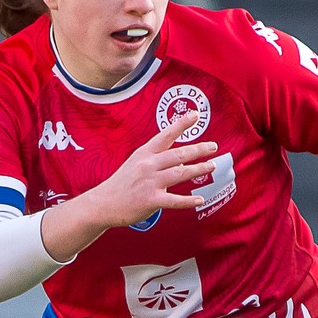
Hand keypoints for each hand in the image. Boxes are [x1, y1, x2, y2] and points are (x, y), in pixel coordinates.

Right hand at [82, 115, 218, 229]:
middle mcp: (148, 165)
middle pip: (179, 154)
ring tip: (212, 166)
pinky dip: (188, 201)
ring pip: (180, 173)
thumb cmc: (122, 184)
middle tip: (213, 146)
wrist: (103, 203)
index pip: (166, 135)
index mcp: (144, 154)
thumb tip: (182, 161)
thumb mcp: (136, 164)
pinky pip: (174, 200)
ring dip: (198, 169)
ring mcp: (150, 182)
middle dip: (199, 150)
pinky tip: (200, 200)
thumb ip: (157, 160)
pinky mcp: (151, 200)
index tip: (196, 114)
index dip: (181, 124)